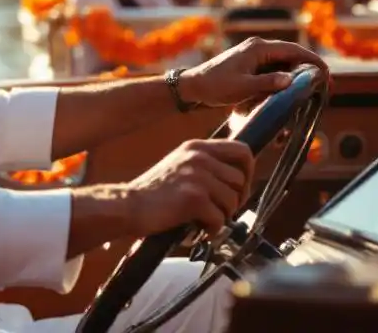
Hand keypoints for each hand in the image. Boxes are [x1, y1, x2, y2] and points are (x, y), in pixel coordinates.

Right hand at [125, 139, 254, 235]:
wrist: (129, 205)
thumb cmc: (153, 192)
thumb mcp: (180, 165)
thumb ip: (205, 165)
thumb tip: (237, 177)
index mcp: (196, 147)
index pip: (242, 150)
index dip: (248, 171)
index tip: (239, 187)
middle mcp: (199, 157)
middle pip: (240, 179)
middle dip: (236, 199)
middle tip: (222, 210)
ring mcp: (198, 176)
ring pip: (233, 200)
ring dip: (223, 216)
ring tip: (204, 220)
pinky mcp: (195, 198)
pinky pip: (220, 219)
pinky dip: (212, 230)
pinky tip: (198, 231)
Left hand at [178, 36, 327, 107]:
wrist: (193, 86)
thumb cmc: (215, 85)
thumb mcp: (242, 87)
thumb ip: (267, 83)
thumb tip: (291, 80)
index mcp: (258, 48)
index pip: (294, 50)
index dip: (313, 61)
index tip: (327, 75)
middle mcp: (258, 48)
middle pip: (292, 56)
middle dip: (309, 70)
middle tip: (325, 87)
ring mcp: (254, 56)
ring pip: (284, 63)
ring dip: (297, 75)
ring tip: (312, 91)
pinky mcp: (251, 65)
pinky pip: (274, 70)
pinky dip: (284, 79)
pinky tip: (292, 91)